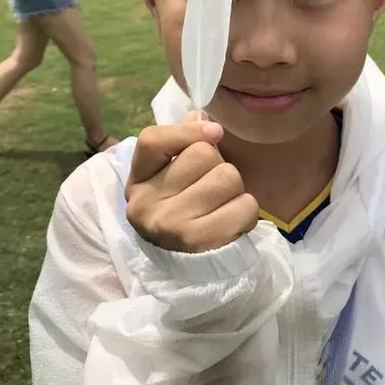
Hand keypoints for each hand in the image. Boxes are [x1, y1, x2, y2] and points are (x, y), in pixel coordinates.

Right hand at [125, 112, 258, 252]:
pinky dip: (247, 211)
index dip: (187, 130)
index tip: (214, 133)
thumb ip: (183, 143)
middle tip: (211, 188)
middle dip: (218, 166)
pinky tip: (231, 222)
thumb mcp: (170, 178)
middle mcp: (146, 204)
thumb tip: (200, 113)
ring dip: (235, 189)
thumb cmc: (181, 212)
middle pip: (203, 154)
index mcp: (137, 182)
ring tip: (221, 206)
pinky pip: (245, 205)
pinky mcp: (201, 243)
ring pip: (227, 177)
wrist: (185, 271)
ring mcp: (171, 226)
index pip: (151, 139)